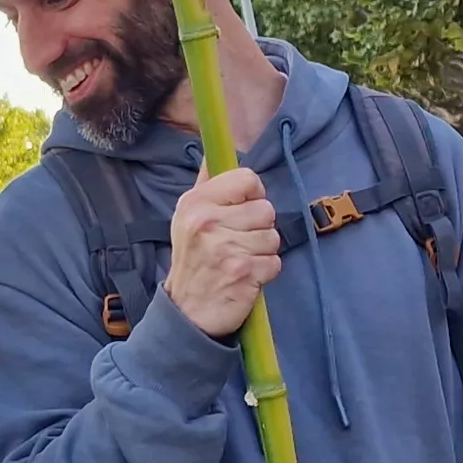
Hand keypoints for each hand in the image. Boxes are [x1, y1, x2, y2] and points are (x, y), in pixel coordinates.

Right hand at [164, 167, 283, 337]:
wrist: (186, 312)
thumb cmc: (193, 260)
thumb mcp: (187, 217)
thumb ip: (206, 183)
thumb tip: (214, 151)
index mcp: (196, 203)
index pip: (247, 179)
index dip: (253, 194)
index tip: (242, 209)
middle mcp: (208, 222)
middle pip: (265, 209)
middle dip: (259, 227)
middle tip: (237, 242)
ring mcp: (226, 249)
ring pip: (273, 236)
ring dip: (262, 251)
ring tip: (240, 260)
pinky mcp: (244, 273)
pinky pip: (275, 262)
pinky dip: (265, 272)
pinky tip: (246, 277)